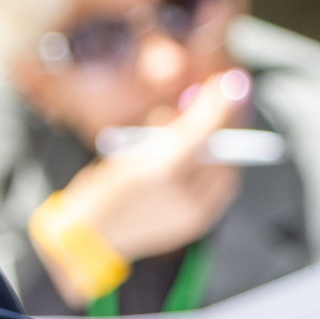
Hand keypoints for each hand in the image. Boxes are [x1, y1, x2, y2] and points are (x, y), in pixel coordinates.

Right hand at [45, 68, 247, 267]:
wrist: (94, 235)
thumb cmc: (105, 188)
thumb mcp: (130, 148)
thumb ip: (167, 127)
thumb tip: (198, 102)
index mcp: (158, 170)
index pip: (201, 131)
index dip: (216, 104)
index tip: (225, 83)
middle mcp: (179, 194)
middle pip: (218, 149)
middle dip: (224, 122)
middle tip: (223, 99)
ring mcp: (192, 211)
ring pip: (225, 168)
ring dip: (224, 144)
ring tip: (213, 127)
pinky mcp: (198, 222)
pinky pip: (222, 188)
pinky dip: (221, 167)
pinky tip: (213, 155)